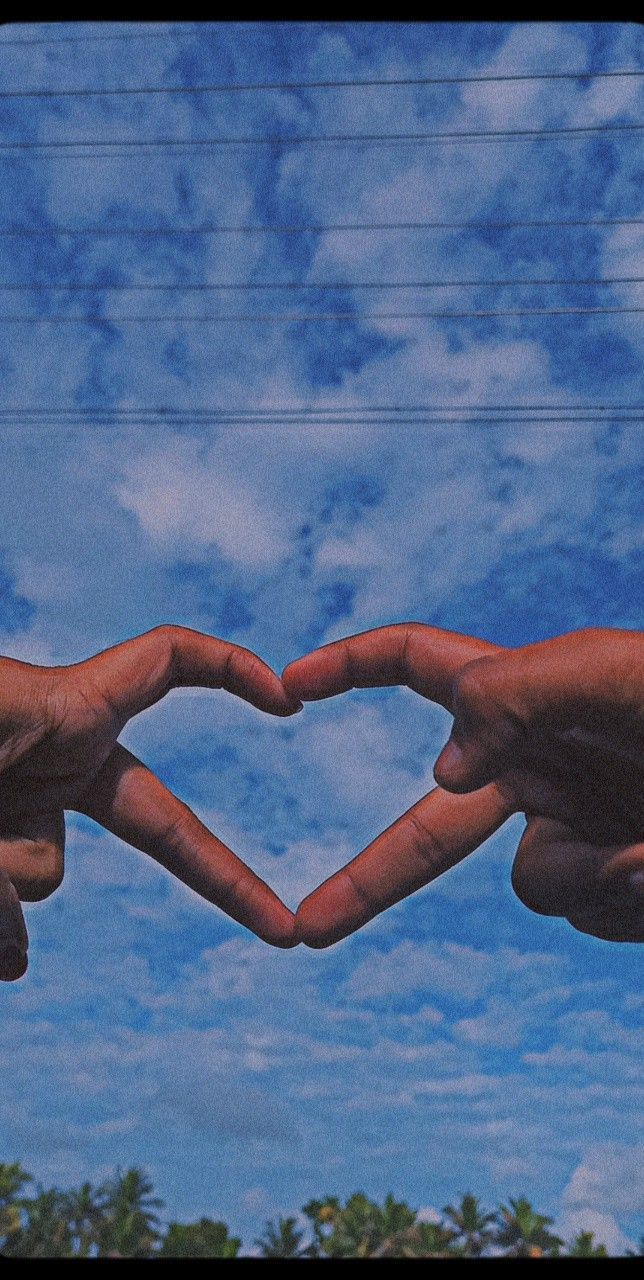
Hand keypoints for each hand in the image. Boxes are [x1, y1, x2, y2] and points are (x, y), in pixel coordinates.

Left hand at [0, 625, 301, 978]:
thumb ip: (14, 804)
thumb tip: (17, 948)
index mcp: (67, 709)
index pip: (168, 661)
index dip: (232, 669)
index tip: (288, 706)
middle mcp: (55, 763)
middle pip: (160, 821)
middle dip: (225, 878)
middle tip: (282, 928)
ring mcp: (24, 812)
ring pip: (45, 876)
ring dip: (4, 885)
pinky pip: (10, 915)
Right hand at [283, 626, 643, 946]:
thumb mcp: (619, 677)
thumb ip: (520, 693)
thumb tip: (443, 773)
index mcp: (531, 694)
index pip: (417, 663)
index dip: (348, 665)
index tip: (288, 684)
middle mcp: (541, 761)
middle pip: (429, 829)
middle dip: (369, 881)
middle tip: (311, 927)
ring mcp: (575, 820)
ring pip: (536, 884)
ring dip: (591, 877)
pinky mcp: (612, 873)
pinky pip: (583, 912)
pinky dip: (622, 904)